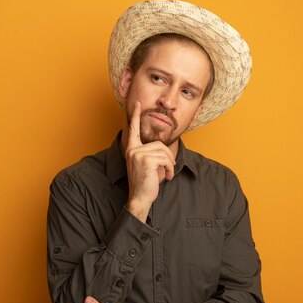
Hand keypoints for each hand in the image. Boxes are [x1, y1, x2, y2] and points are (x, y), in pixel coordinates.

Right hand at [124, 101, 175, 221]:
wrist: (140, 198)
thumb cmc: (145, 183)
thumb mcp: (148, 165)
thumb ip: (152, 153)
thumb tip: (163, 149)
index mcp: (131, 149)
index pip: (133, 129)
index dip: (135, 116)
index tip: (137, 104)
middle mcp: (132, 149)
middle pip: (159, 144)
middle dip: (168, 157)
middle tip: (168, 169)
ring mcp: (138, 154)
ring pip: (164, 152)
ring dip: (170, 165)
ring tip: (166, 175)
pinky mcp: (146, 160)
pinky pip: (165, 158)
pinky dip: (170, 168)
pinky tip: (167, 177)